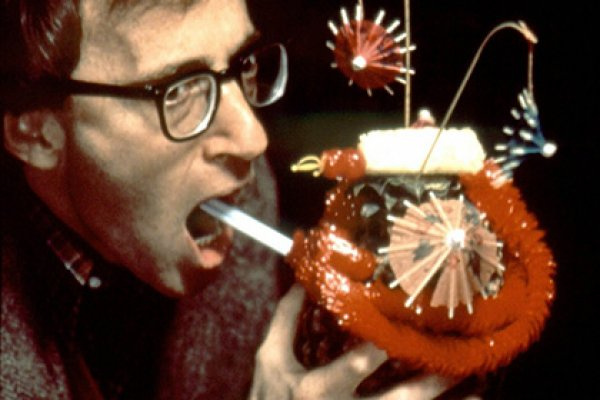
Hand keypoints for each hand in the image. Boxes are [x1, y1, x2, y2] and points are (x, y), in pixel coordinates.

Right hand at [249, 284, 459, 399]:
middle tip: (456, 361)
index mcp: (318, 389)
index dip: (381, 346)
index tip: (405, 324)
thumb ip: (285, 319)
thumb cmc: (267, 399)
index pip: (355, 366)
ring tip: (477, 392)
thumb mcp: (269, 359)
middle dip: (429, 382)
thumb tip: (303, 280)